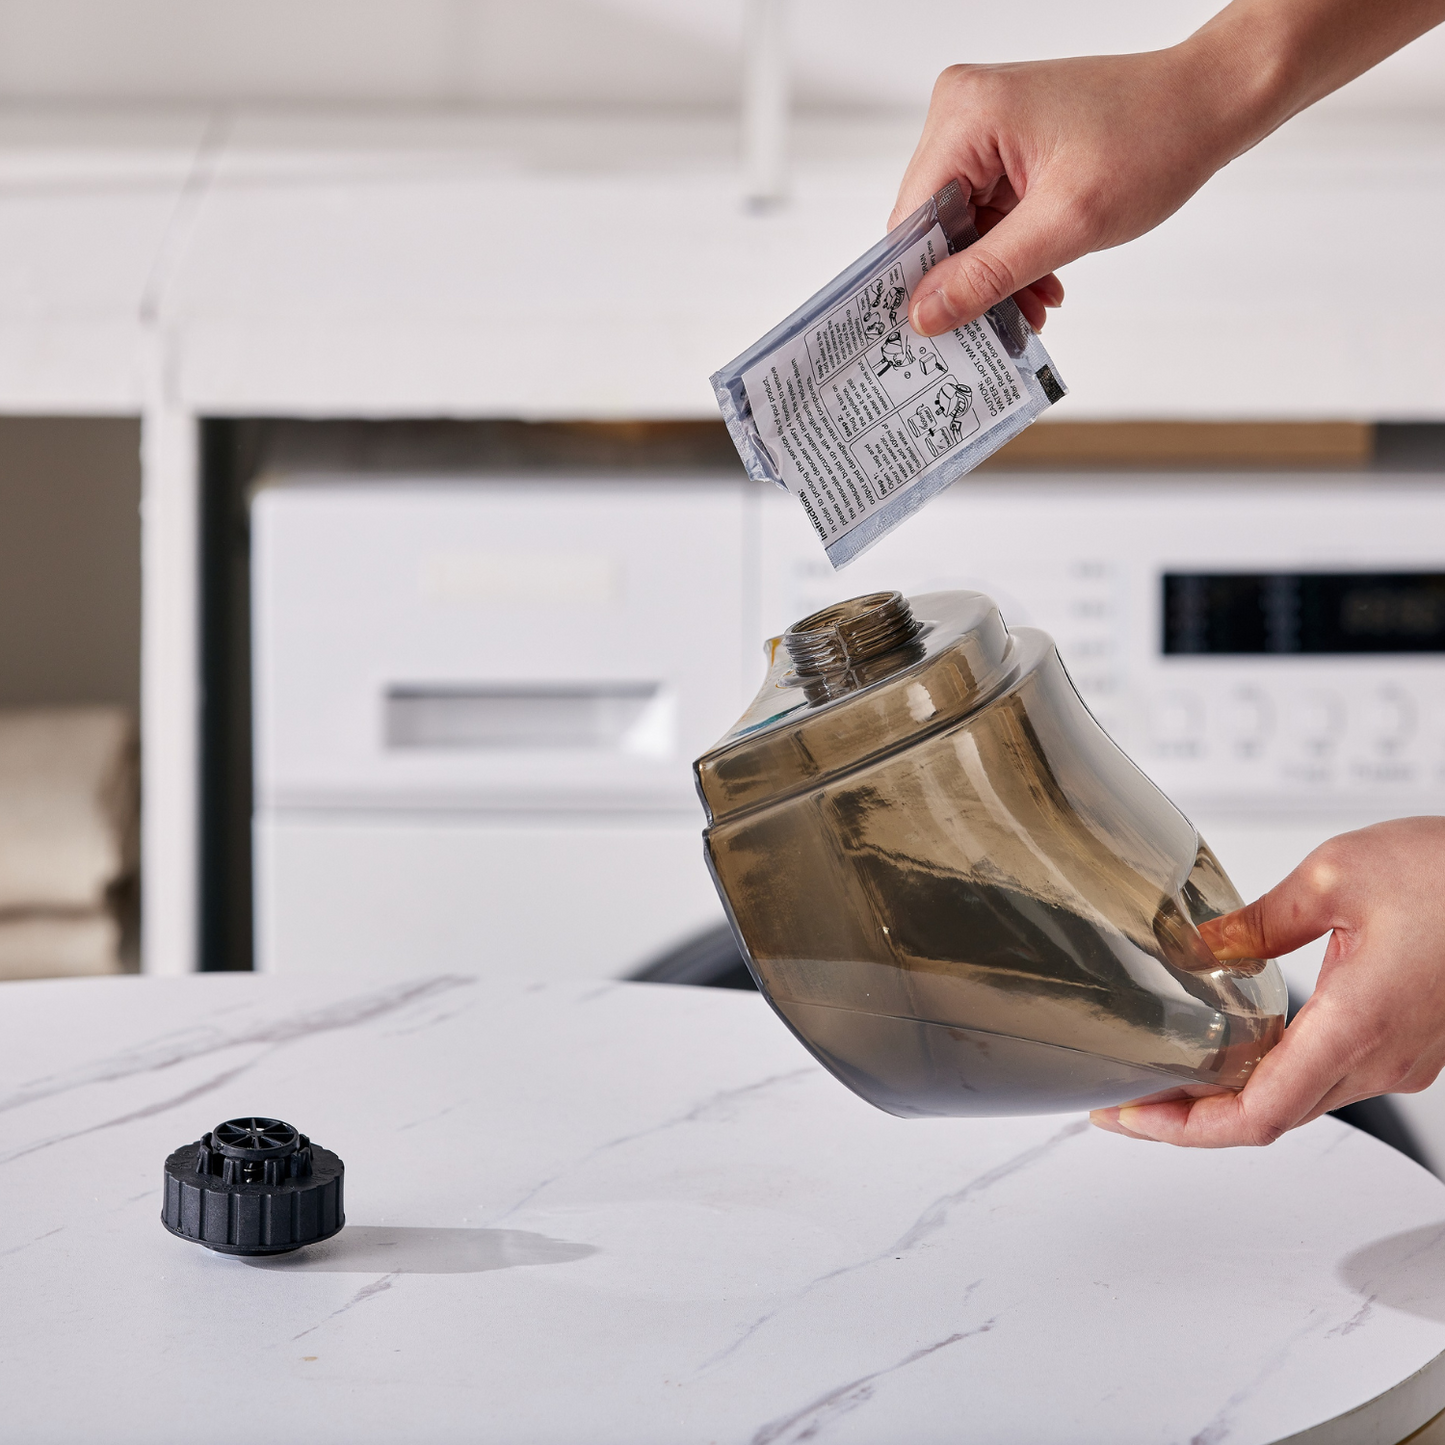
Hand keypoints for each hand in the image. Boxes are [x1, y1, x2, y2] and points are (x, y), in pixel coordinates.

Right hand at [891, 0, 1444, 338]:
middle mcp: (963, 110)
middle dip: (966, 282)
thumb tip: (925, 314)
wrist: (1208, 103)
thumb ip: (987, 275)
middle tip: (997, 331)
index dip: (920, 282)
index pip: (913, 219)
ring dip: (993, 275)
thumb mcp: (1066, 225)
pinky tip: (1039, 280)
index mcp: (966, 116)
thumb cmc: (1154, 140)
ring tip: (1032, 308)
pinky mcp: (1004, 141)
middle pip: (934, 224)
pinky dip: (1009, 252)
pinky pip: (987, 211)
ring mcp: (983, 124)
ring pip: (962, 225)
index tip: (931, 335)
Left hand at [1091, 817, 1444, 1146]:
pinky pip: (1330, 1075)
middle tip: (1128, 1099)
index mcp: (1358, 1024)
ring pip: (1302, 1099)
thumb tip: (1195, 947)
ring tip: (1167, 1074)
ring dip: (1232, 1097)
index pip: (1259, 1113)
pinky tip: (1234, 1048)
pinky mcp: (1411, 1043)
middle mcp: (1383, 1057)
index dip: (1185, 1127)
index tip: (1128, 1116)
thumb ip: (1256, 922)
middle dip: (1192, 1117)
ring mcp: (1402, 1057)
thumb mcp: (1333, 876)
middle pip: (1271, 1116)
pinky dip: (1273, 1074)